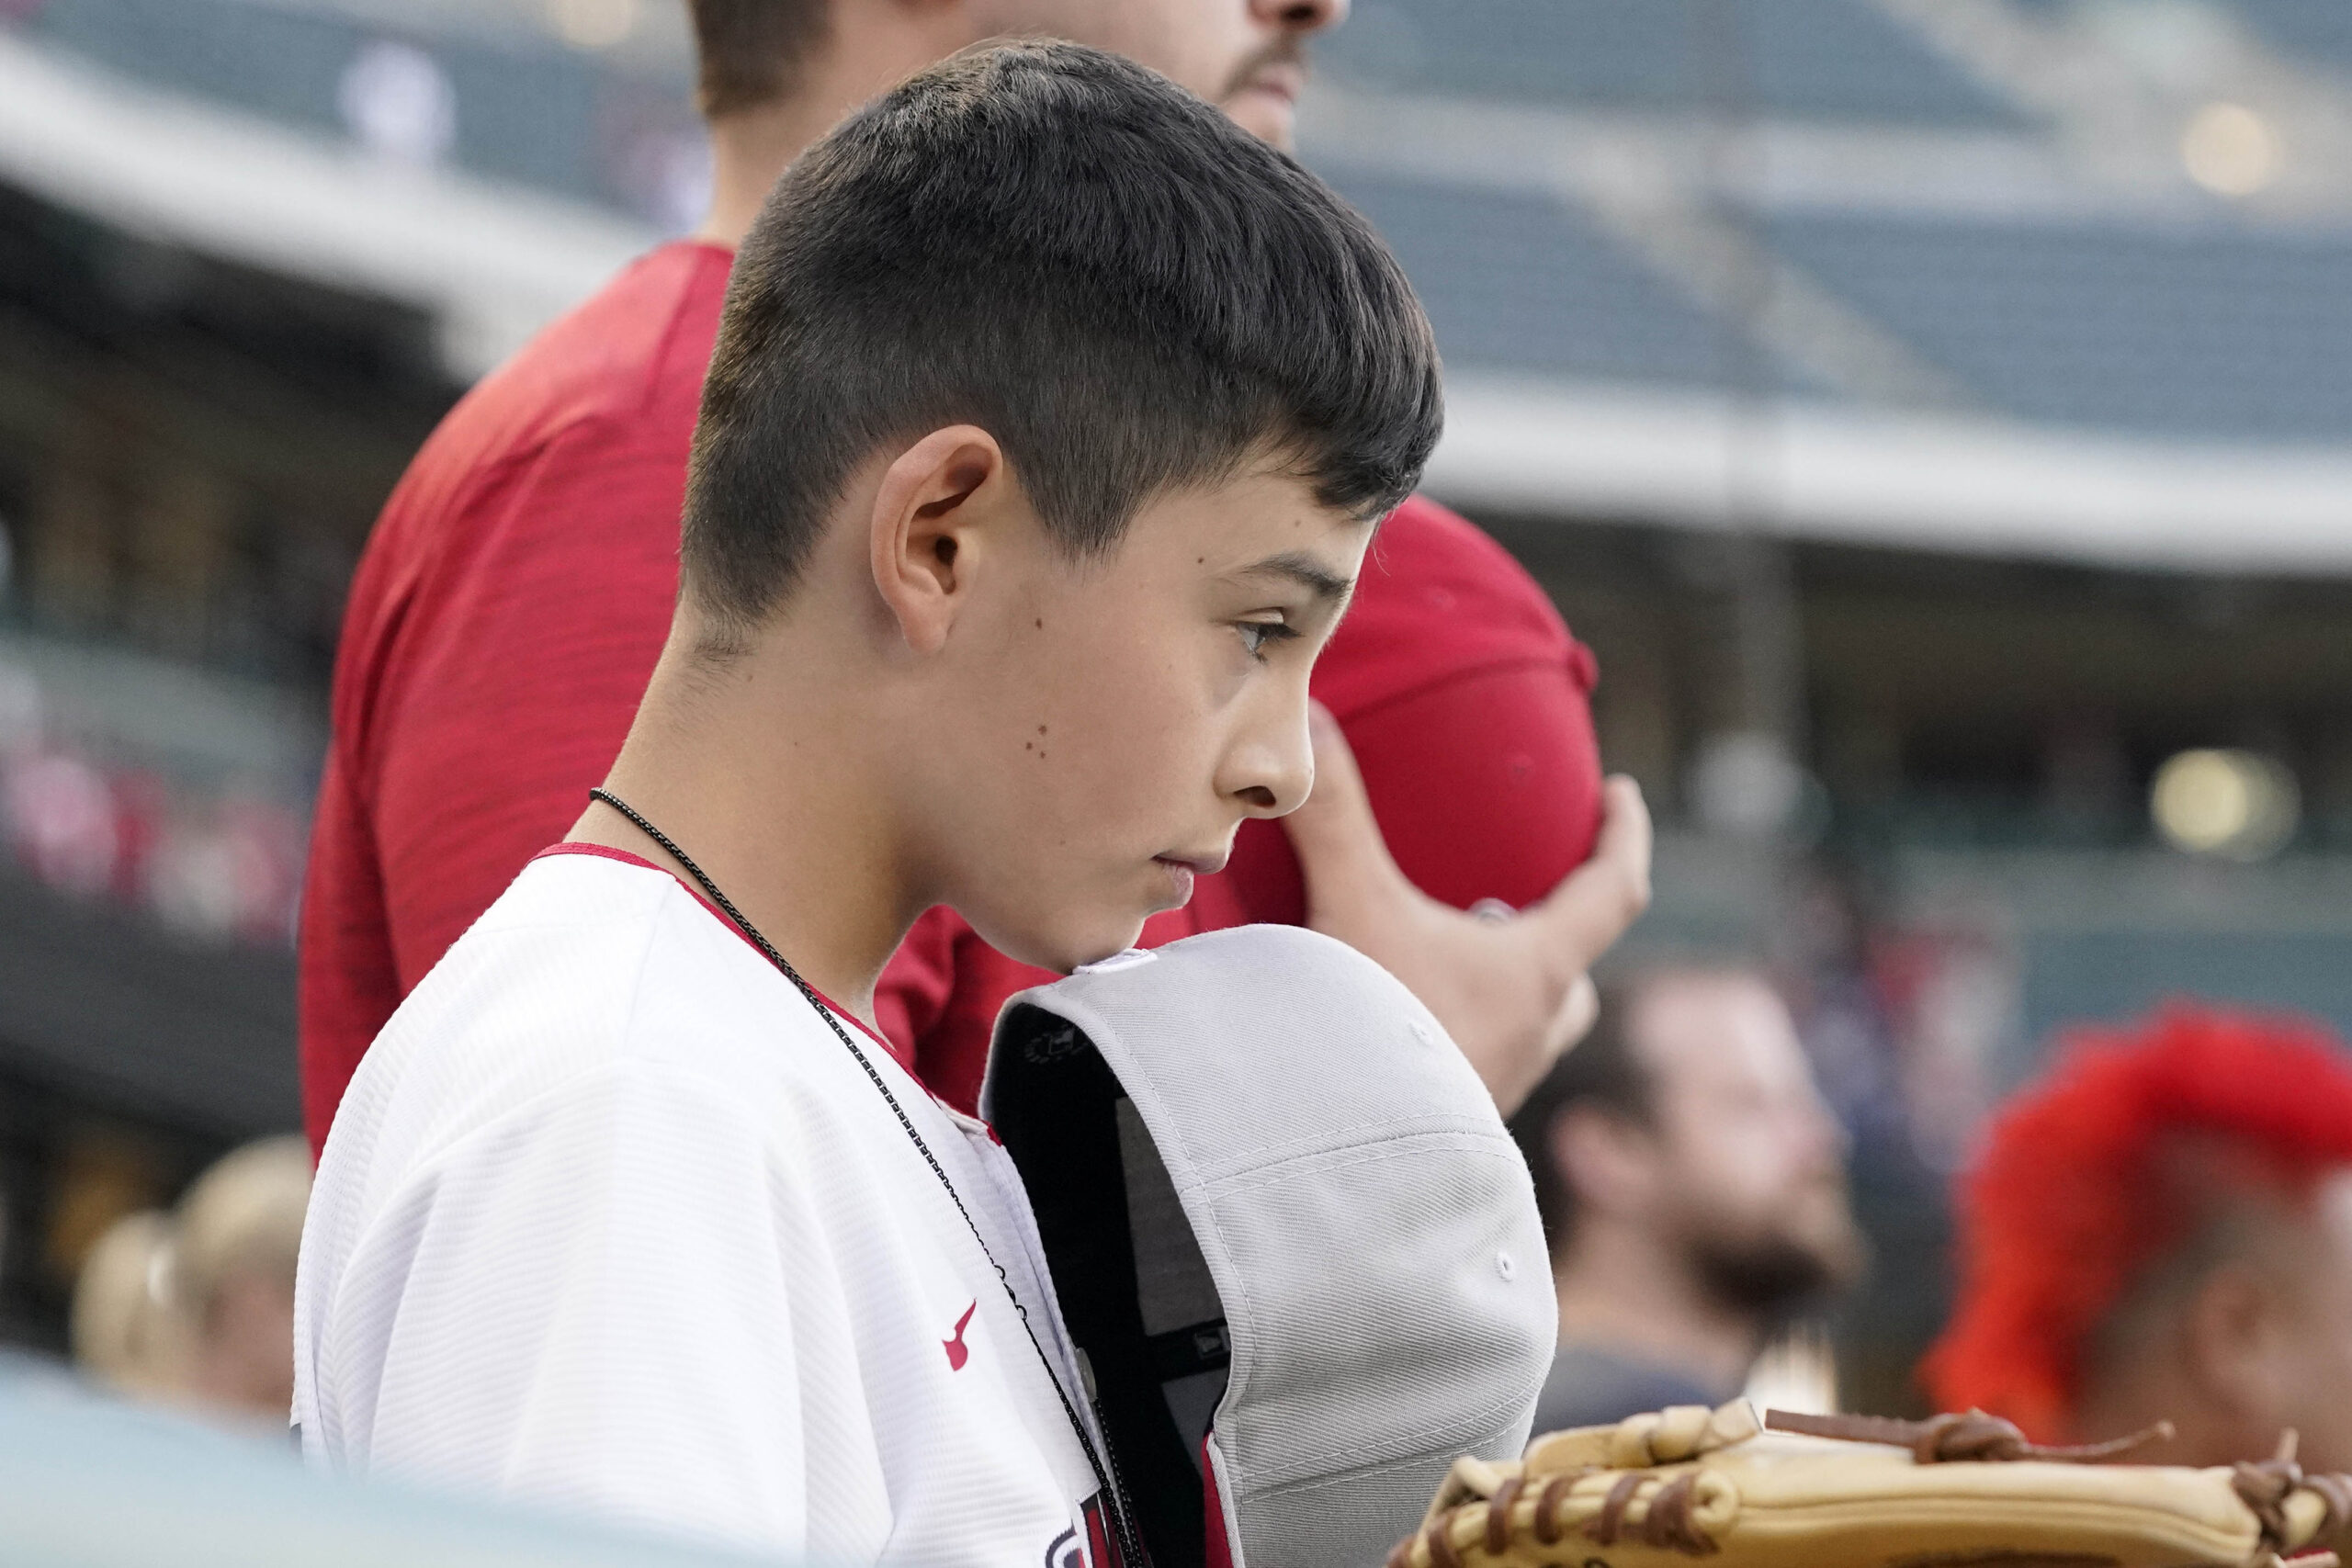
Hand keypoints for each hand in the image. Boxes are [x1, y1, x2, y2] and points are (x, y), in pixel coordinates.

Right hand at [1282, 703, 1652, 1115]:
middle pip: (1576, 979)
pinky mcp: (1449, 1130)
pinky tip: (1401, 1033)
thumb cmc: (1368, 1029)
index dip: (1625, 835)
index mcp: (1534, 971)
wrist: (1340, 1160)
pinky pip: (1475, 1070)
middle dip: (1559, 935)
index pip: (1614, 891)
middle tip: (1518, 901)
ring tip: (1451, 965)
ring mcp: (1493, 1090)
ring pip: (1530, 1032)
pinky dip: (1456, 1038)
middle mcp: (1530, 1033)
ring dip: (1508, 994)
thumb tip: (1310, 715)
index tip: (1623, 794)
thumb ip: (1334, 812)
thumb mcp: (1352, 905)